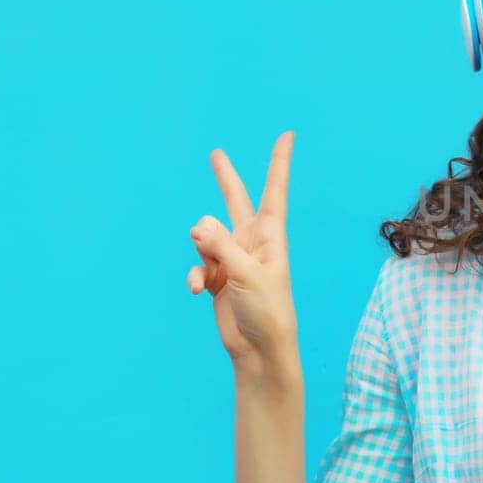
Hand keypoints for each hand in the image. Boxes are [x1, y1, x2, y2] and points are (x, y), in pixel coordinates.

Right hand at [187, 131, 299, 379]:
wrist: (260, 347)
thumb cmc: (267, 310)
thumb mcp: (247, 274)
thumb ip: (220, 246)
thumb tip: (196, 225)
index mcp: (271, 235)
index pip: (274, 191)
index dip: (279, 163)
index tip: (288, 134)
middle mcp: (251, 241)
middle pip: (235, 201)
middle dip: (225, 178)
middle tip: (216, 153)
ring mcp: (232, 258)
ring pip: (205, 236)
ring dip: (202, 250)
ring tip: (209, 271)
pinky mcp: (216, 277)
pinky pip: (197, 264)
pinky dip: (194, 274)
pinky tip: (196, 289)